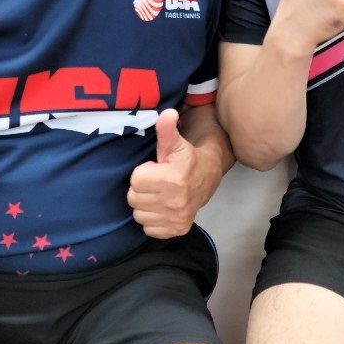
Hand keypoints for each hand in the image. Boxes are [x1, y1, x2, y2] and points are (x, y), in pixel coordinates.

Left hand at [127, 108, 213, 237]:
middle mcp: (175, 203)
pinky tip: (162, 207)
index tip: (156, 169)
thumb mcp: (176, 142)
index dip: (143, 172)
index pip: (135, 180)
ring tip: (158, 194)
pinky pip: (148, 228)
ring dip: (145, 204)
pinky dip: (152, 219)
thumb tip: (167, 113)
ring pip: (138, 215)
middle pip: (133, 198)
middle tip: (156, 182)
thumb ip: (167, 129)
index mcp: (173, 179)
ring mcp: (176, 219)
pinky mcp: (177, 230)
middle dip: (142, 188)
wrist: (210, 176)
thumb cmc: (187, 157)